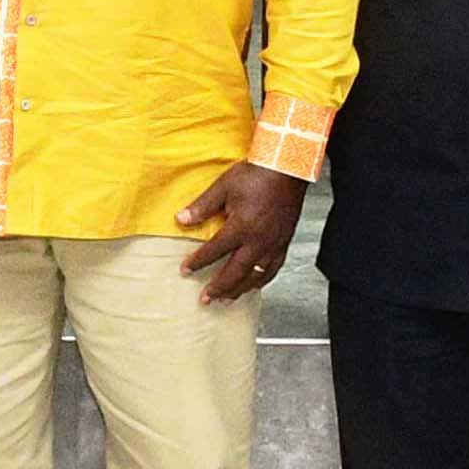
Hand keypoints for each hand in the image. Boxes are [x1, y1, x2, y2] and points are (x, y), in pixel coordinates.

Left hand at [173, 162, 303, 303]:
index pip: (214, 251)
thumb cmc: (258, 175)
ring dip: (239, 290)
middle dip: (218, 288)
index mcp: (241, 227)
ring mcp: (273, 244)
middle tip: (206, 299)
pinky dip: (261, 281)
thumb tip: (181, 219)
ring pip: (255, 276)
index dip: (197, 262)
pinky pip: (273, 269)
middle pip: (235, 272)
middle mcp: (258, 241)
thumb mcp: (224, 187)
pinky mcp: (284, 243)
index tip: (185, 270)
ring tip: (227, 299)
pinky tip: (255, 284)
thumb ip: (202, 207)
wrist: (287, 169)